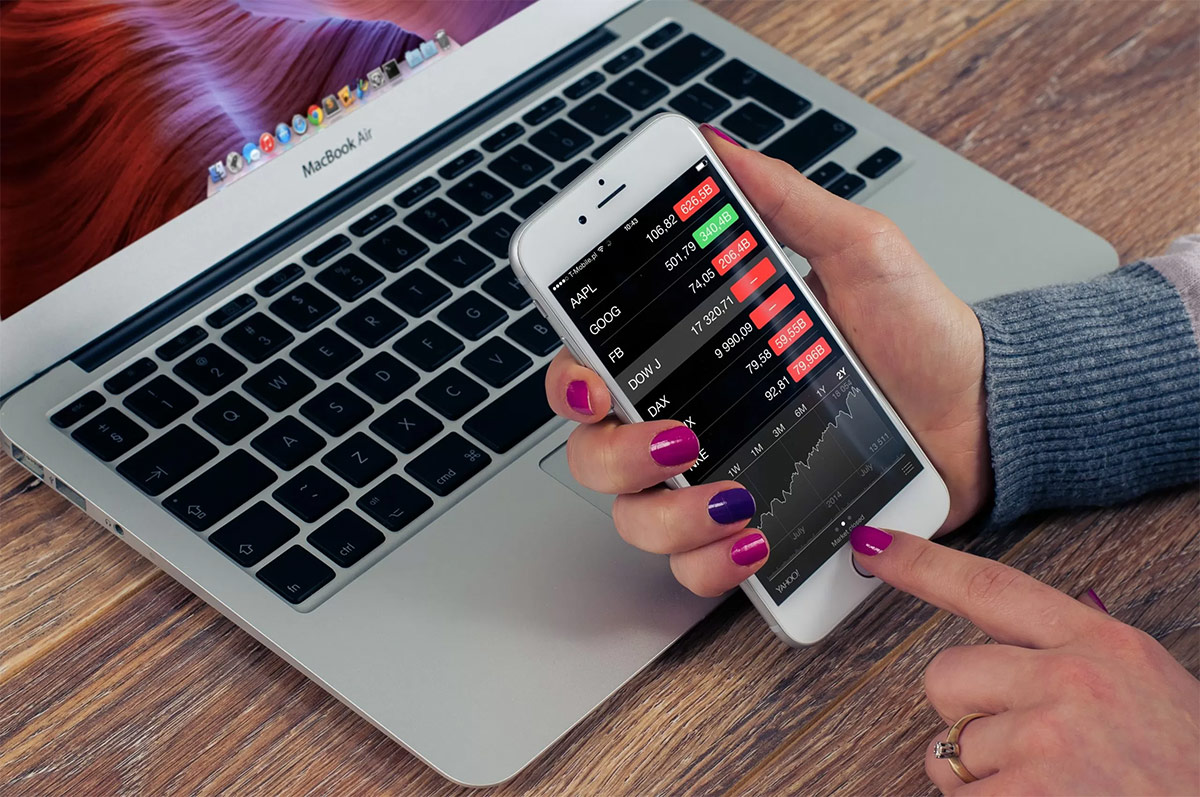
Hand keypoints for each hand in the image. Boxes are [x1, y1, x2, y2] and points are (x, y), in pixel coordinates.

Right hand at [544, 128, 989, 595]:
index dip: (571, 382)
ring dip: (672, 517)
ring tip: (739, 498)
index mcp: (696, 354)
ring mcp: (716, 483)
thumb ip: (782, 202)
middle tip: (681, 440)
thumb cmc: (919, 334)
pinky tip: (755, 539)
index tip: (595, 386)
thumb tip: (715, 146)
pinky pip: (695, 568)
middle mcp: (692, 421)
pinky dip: (712, 563)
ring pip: (636, 520)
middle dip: (620, 456)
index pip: (594, 367)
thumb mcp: (856, 250)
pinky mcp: (753, 533)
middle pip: (595, 453)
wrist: (981, 413)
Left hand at [850, 525, 1199, 795]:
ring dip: (981, 778)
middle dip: (965, 714)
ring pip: (947, 748)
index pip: (990, 587)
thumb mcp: (1149, 691)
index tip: (873, 545)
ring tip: (1050, 789)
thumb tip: (1010, 643)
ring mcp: (1047, 741)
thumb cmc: (1185, 773)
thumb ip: (1077, 658)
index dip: (922, 564)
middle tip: (1023, 747)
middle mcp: (1071, 682)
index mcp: (1103, 644)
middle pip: (946, 673)